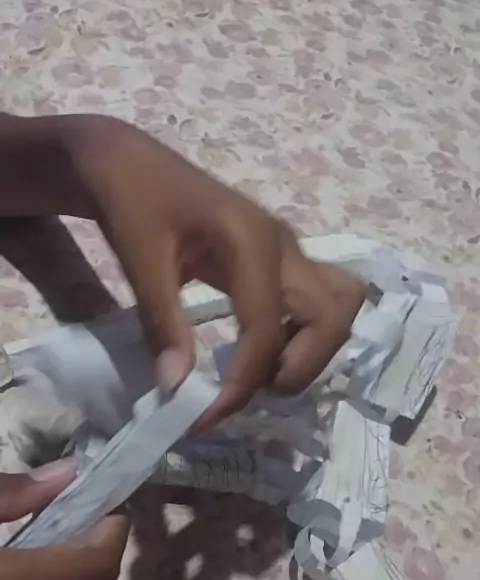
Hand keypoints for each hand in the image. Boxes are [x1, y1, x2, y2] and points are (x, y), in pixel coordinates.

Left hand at [72, 117, 364, 425]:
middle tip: (247, 392)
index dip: (242, 384)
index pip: (266, 328)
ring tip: (259, 372)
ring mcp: (289, 250)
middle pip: (331, 316)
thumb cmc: (131, 198)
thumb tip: (178, 390)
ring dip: (312, 350)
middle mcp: (284, 245)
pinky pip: (320, 301)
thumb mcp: (140, 259)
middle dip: (298, 367)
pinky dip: (306, 334)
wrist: (127, 160)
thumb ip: (163, 324)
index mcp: (251, 240)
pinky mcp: (282, 259)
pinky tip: (262, 352)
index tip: (205, 419)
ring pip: (337, 306)